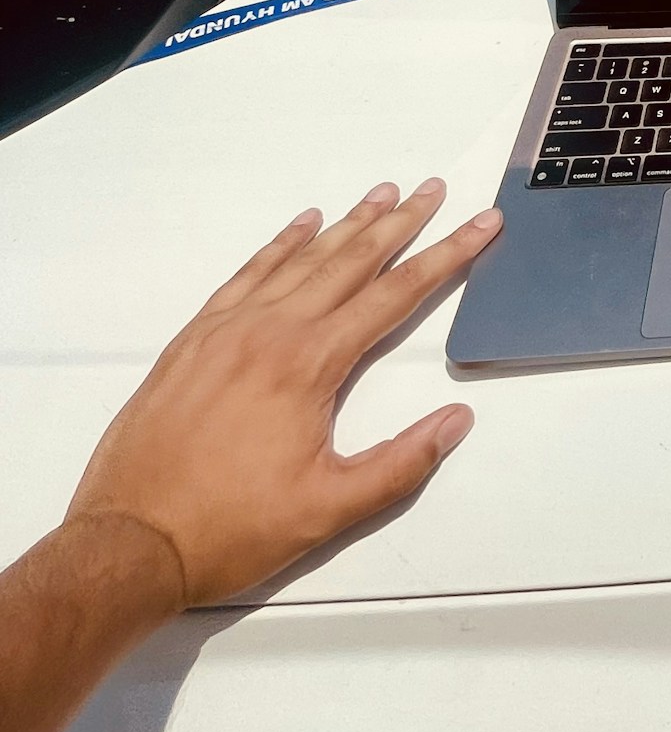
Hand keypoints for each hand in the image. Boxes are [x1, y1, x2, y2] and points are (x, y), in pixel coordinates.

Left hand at [63, 181, 500, 607]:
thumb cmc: (231, 530)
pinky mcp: (193, 340)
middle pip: (351, 262)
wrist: (129, 542)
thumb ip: (400, 464)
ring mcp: (227, 329)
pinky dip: (280, 245)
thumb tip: (456, 420)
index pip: (394, 296)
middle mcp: (270, 331)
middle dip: (400, 224)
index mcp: (309, 364)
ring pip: (300, 260)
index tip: (479, 224)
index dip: (444, 257)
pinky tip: (301, 226)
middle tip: (433, 189)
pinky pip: (246, 275)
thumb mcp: (328, 510)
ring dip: (347, 224)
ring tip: (382, 194)